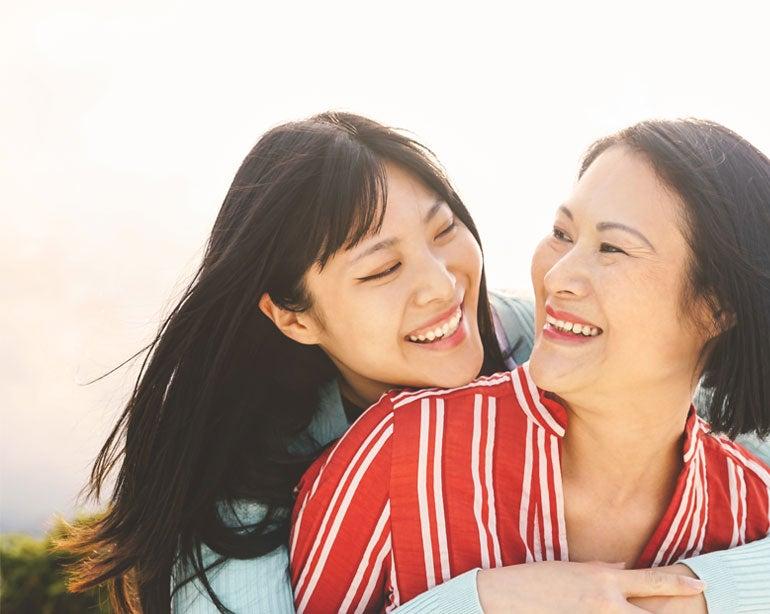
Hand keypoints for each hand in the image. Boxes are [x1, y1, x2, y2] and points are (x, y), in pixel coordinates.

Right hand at [476, 561, 704, 612]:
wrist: (505, 599)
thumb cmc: (536, 579)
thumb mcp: (571, 568)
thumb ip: (601, 570)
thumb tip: (624, 569)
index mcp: (605, 580)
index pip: (653, 581)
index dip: (680, 584)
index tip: (700, 584)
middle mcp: (607, 604)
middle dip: (672, 613)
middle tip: (690, 611)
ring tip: (636, 610)